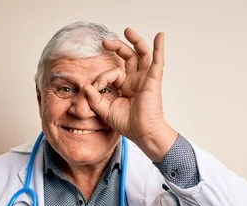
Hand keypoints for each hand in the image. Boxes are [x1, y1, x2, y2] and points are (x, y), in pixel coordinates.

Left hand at [84, 28, 177, 161]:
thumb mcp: (104, 110)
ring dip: (136, 41)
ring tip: (127, 30)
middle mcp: (135, 80)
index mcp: (124, 86)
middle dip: (117, 46)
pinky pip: (157, 61)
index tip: (96, 87)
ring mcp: (145, 78)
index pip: (112, 72)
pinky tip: (160, 36)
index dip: (102, 77)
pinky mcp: (153, 80)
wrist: (142, 133)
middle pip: (128, 57)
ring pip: (142, 54)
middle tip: (105, 42)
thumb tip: (86, 86)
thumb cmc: (127, 124)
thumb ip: (94, 98)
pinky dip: (159, 48)